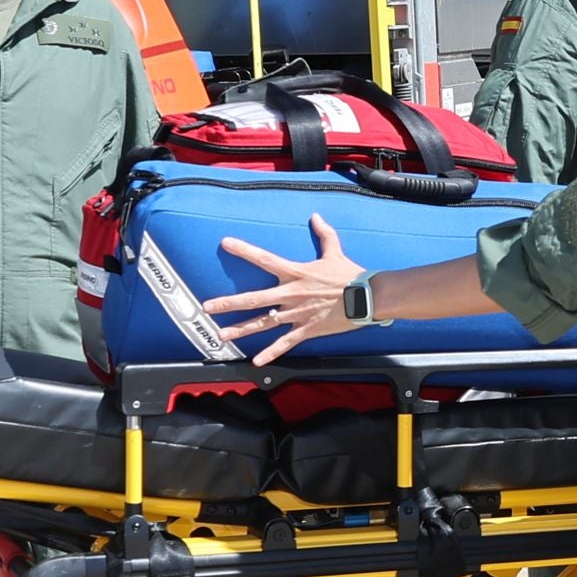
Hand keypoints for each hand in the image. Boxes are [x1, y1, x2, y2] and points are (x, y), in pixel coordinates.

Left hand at [204, 219, 361, 363]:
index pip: (264, 259)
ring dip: (240, 330)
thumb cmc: (351, 275)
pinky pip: (285, 343)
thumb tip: (316, 216)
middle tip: (207, 307)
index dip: (244, 250)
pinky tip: (256, 360)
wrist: (369, 297)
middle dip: (228, 302)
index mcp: (296, 273)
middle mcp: (291, 294)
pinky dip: (270, 353)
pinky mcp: (306, 330)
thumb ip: (324, 234)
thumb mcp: (335, 251)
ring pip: (263, 323)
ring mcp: (297, 314)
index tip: (225, 243)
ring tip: (221, 335)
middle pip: (254, 298)